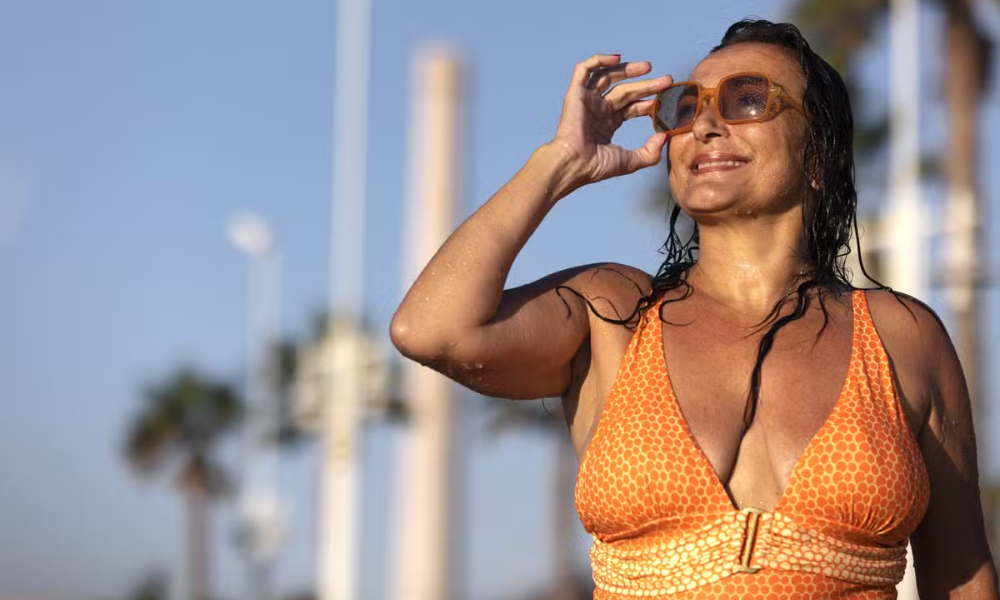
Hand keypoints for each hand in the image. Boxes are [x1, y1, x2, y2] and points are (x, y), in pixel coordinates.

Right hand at [549, 54, 672, 187]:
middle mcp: (597, 110)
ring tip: (648, 67)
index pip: (631, 107)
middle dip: (646, 85)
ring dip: (627, 70)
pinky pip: (584, 70)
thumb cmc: (596, 166)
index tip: (666, 98)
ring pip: (607, 77)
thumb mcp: (630, 161)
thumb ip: (650, 153)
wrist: (573, 164)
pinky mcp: (575, 94)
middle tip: (666, 80)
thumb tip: (665, 137)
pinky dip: (598, 60)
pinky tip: (617, 58)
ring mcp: (586, 101)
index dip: (648, 101)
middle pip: (624, 91)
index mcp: (607, 124)